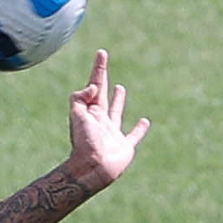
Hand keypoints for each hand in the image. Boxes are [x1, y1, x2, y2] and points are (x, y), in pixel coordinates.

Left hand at [64, 49, 149, 190]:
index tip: (101, 53)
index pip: (94, 85)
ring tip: (120, 88)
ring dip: (118, 100)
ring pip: (116, 112)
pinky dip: (140, 129)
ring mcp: (112, 133)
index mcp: (91, 112)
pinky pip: (134, 136)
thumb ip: (81, 97)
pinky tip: (145, 121)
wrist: (92, 169)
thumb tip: (93, 86)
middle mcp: (101, 120)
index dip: (98, 69)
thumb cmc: (84, 143)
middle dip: (102, 77)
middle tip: (103, 62)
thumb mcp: (77, 115)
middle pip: (102, 94)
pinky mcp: (124, 147)